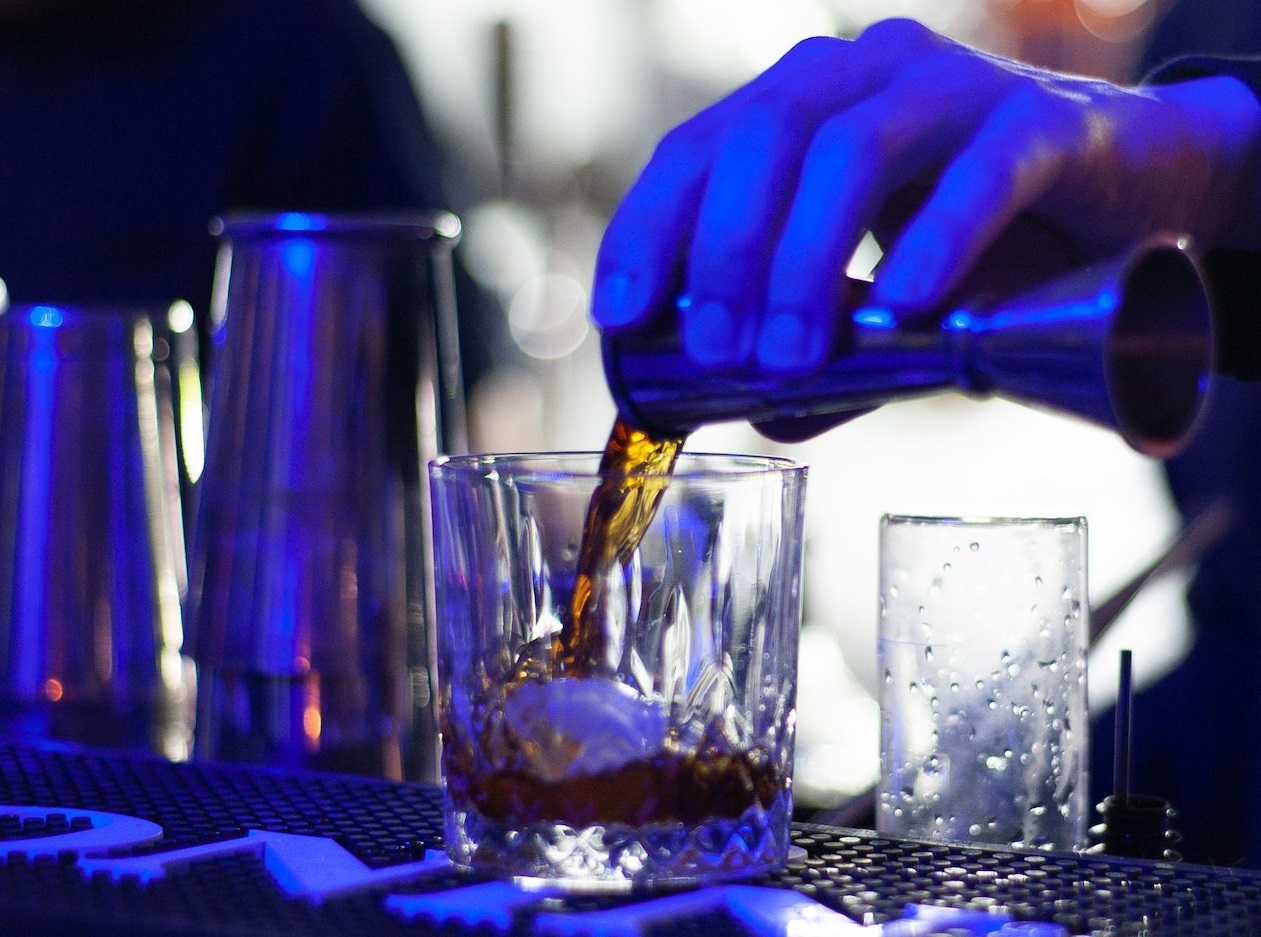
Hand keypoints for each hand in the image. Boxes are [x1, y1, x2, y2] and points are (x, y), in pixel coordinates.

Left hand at [592, 17, 1260, 379]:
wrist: (1129, 200)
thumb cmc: (985, 243)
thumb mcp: (883, 306)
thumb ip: (828, 355)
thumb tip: (759, 420)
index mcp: (807, 109)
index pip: (700, 150)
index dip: (649, 229)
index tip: (619, 313)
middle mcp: (867, 79)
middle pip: (765, 139)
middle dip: (725, 253)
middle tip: (715, 353)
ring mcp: (956, 90)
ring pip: (854, 151)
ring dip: (805, 260)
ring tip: (786, 357)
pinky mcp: (1043, 126)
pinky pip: (981, 172)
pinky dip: (933, 239)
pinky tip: (899, 309)